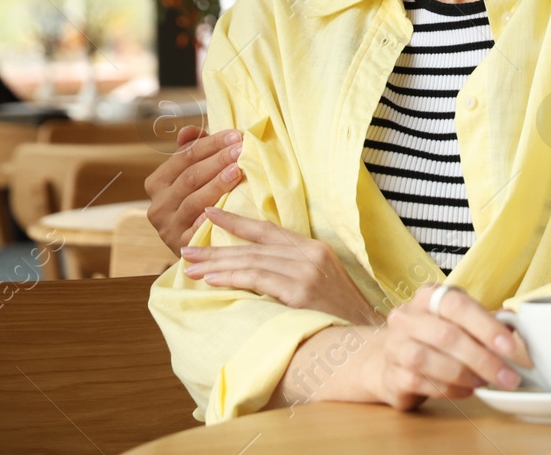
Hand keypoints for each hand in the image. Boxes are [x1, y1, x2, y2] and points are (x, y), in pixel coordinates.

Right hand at [145, 125, 244, 249]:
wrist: (194, 245)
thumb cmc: (197, 200)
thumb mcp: (191, 175)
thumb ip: (190, 151)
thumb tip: (189, 131)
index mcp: (157, 183)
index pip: (183, 157)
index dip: (210, 144)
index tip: (235, 135)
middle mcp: (158, 205)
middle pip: (190, 177)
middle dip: (218, 160)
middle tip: (242, 148)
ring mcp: (168, 227)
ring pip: (194, 201)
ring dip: (217, 184)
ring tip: (238, 170)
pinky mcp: (180, 246)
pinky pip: (193, 231)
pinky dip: (206, 220)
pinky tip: (221, 210)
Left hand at [181, 208, 381, 326]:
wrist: (363, 336)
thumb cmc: (338, 315)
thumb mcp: (320, 282)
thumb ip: (292, 270)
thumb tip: (255, 269)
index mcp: (315, 248)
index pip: (268, 230)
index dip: (237, 221)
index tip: (208, 214)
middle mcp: (311, 254)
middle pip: (254, 246)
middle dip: (217, 247)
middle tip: (186, 249)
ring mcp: (307, 272)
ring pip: (252, 261)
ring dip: (218, 263)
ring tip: (192, 266)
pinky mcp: (301, 291)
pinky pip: (258, 279)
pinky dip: (233, 277)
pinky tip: (213, 279)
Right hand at [360, 284, 526, 409]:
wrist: (392, 359)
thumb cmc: (434, 336)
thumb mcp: (460, 321)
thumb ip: (486, 320)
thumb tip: (514, 320)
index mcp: (429, 297)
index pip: (458, 305)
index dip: (486, 325)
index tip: (509, 346)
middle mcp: (407, 317)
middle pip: (447, 336)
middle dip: (482, 359)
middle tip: (507, 376)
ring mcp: (395, 346)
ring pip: (430, 360)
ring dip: (464, 374)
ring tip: (484, 382)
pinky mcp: (391, 375)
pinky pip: (421, 383)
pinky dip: (449, 389)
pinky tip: (466, 391)